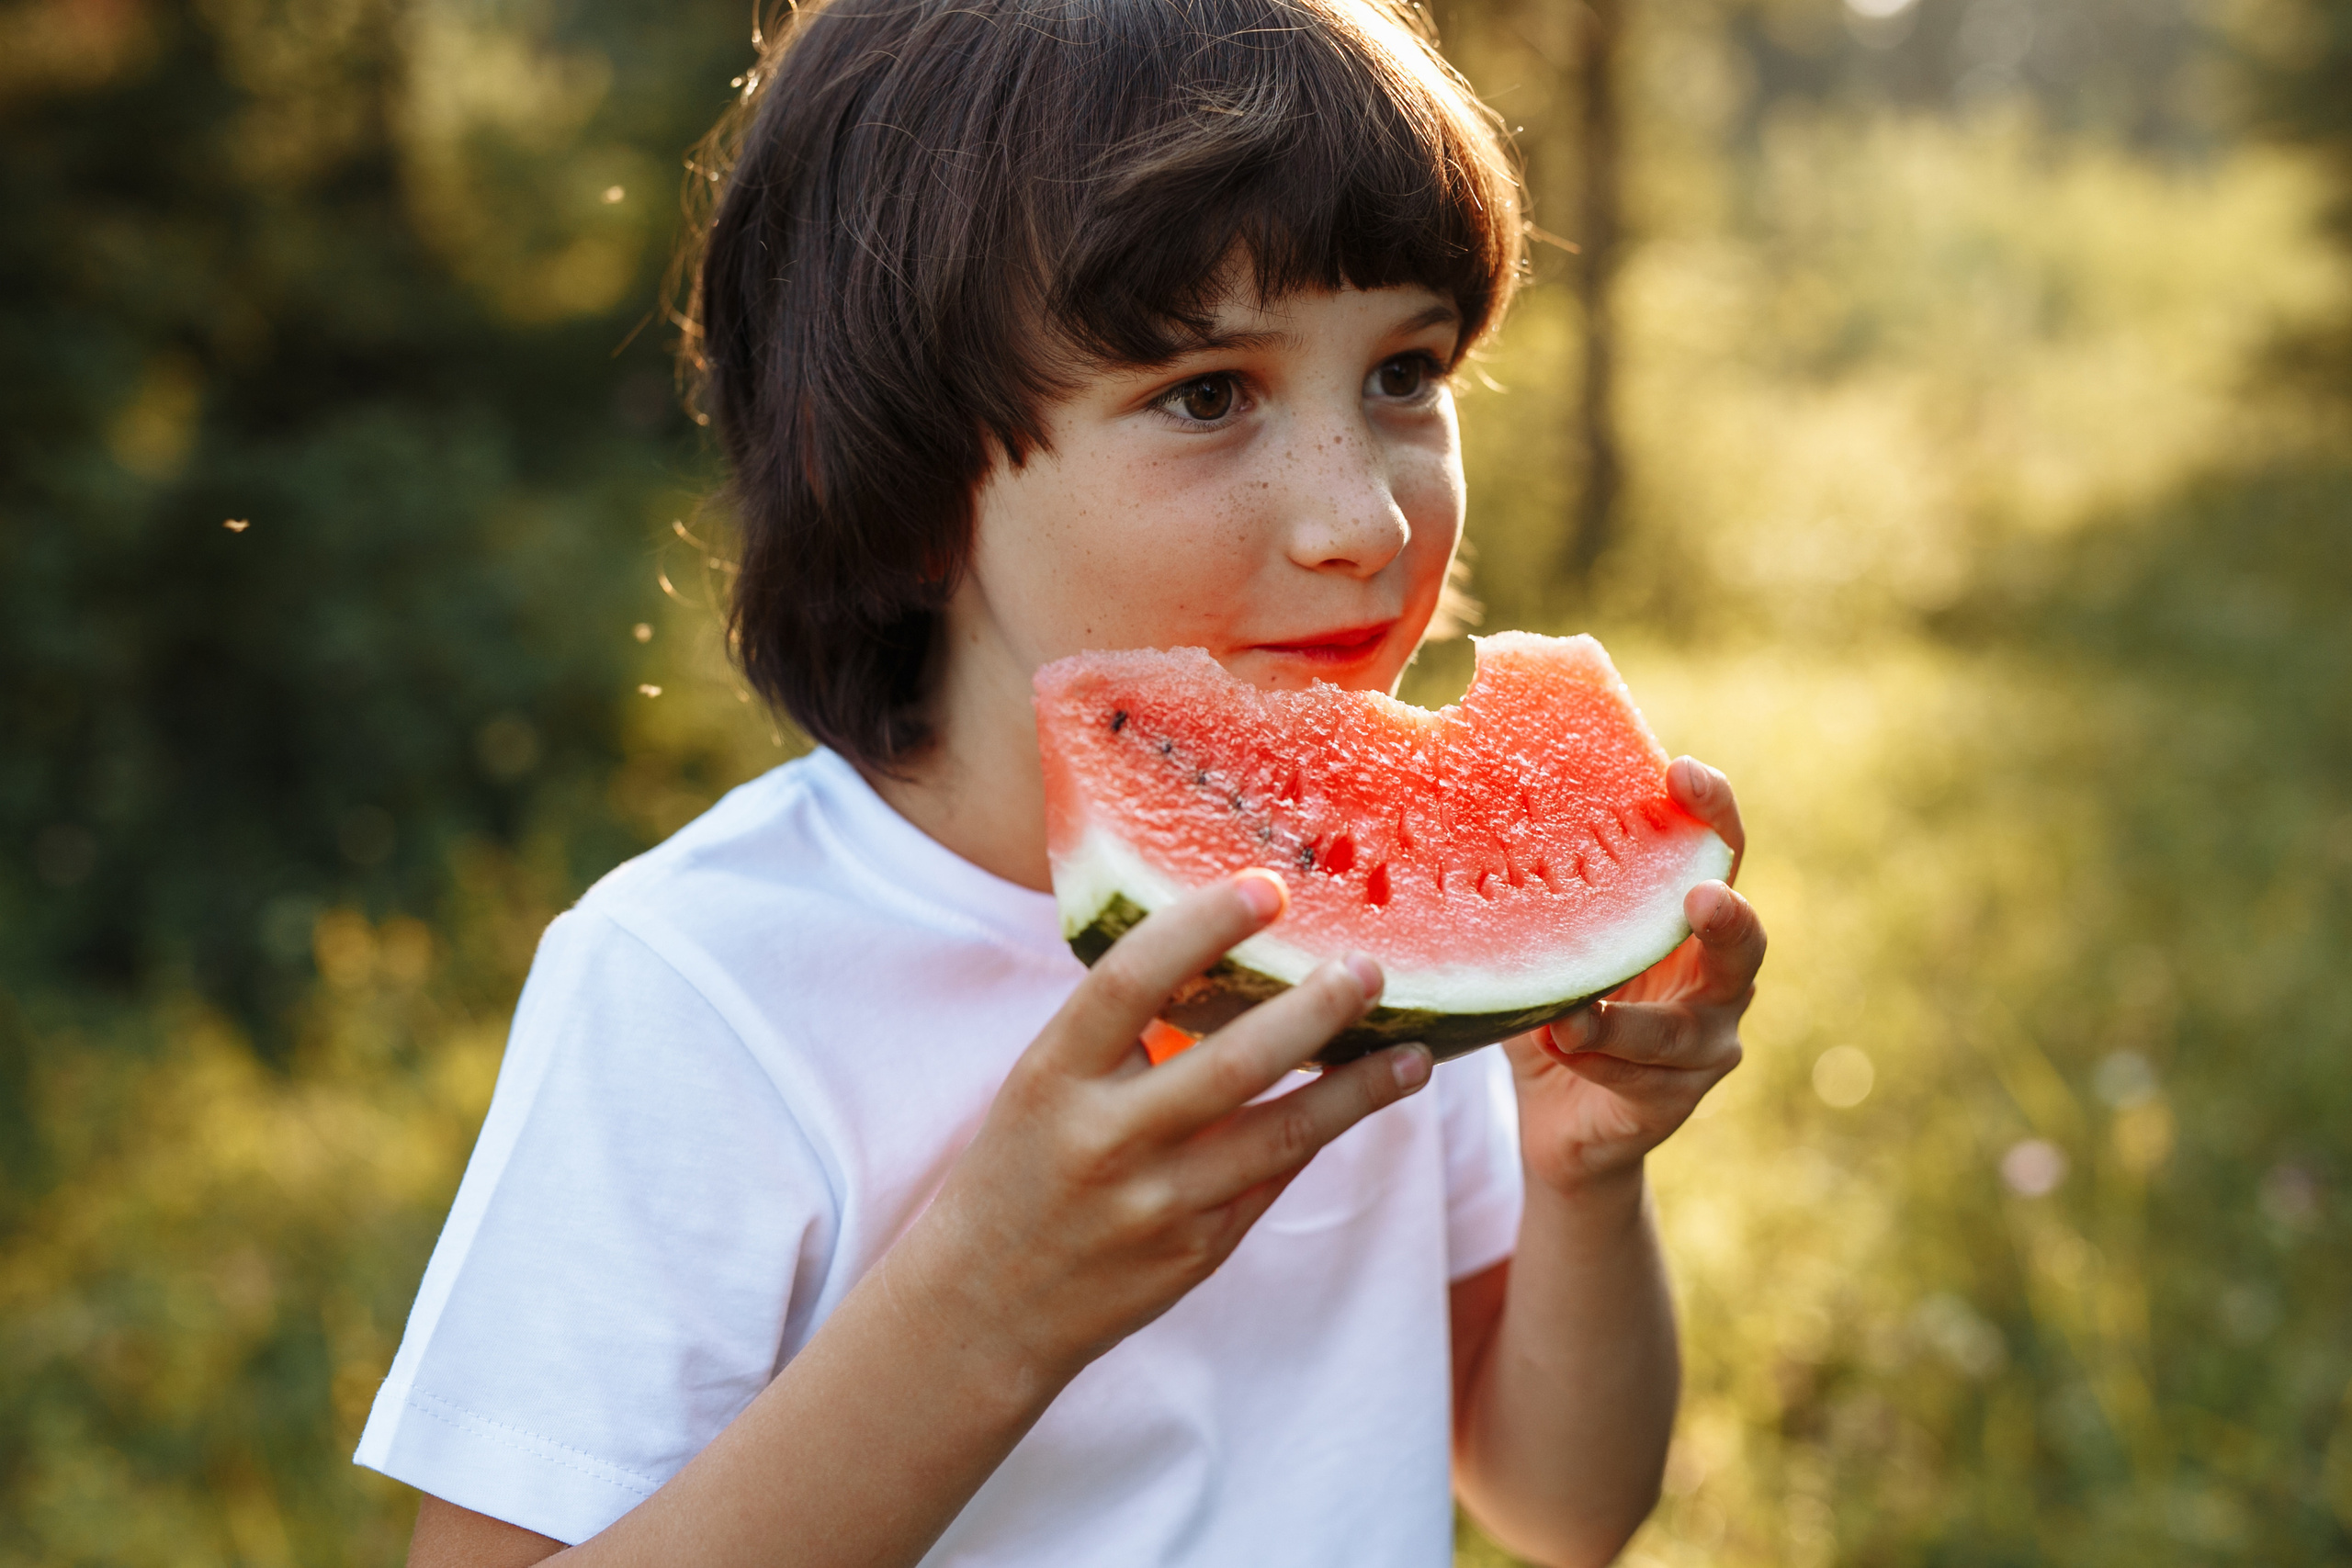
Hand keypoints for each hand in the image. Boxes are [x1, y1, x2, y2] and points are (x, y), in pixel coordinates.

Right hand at [896, 871, 1432, 1382]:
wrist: (985, 1309)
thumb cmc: (1019, 1169)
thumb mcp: (1042, 1086)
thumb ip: (1119, 1033)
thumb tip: (1223, 951)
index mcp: (1052, 1077)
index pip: (1130, 983)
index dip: (1202, 926)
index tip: (1267, 887)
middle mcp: (1105, 1139)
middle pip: (1232, 1062)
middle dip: (1314, 1009)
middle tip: (1369, 968)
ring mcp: (1157, 1203)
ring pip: (1282, 1135)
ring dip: (1358, 1090)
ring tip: (1412, 1055)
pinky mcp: (1197, 1252)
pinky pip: (1275, 1180)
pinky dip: (1321, 1134)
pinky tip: (1363, 1100)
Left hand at [1500, 757, 1764, 1196]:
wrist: (1558, 1119)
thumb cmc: (1555, 1006)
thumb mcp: (1547, 944)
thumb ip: (1541, 896)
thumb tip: (1471, 807)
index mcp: (1686, 920)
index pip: (1717, 852)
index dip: (1711, 810)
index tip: (1682, 771)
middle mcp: (1715, 977)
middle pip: (1743, 938)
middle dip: (1725, 915)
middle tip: (1698, 896)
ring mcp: (1707, 1041)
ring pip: (1683, 1028)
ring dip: (1625, 1021)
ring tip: (1573, 1014)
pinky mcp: (1678, 1096)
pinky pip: (1642, 1077)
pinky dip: (1595, 1059)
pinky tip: (1556, 1045)